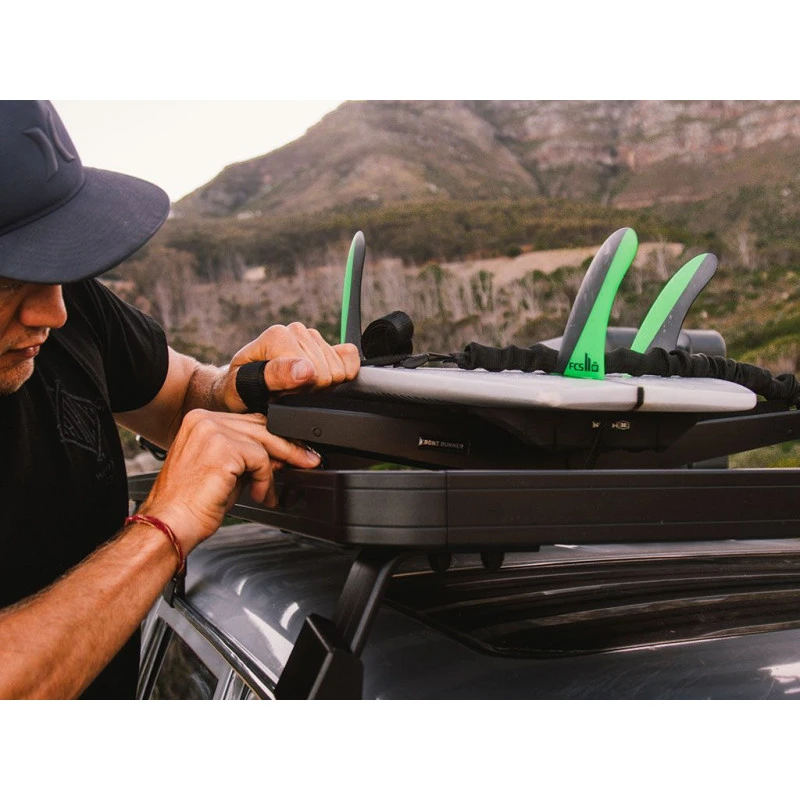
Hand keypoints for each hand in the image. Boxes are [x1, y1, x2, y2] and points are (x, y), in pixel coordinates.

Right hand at [138, 409, 319, 551]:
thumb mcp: (226, 471)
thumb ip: (248, 457)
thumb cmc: (191, 503)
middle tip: (308, 461)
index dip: (274, 438)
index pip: (249, 421)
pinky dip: (266, 481)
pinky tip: (260, 497)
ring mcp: (212, 431)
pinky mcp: (223, 448)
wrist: (170, 523)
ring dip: (276, 468)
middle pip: (261, 426)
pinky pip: (260, 460)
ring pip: (264, 442)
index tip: (293, 452)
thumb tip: (280, 456)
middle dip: (288, 447)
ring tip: (272, 491)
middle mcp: (203, 420)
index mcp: (199, 420)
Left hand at [223, 322, 359, 411]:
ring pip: (338, 369)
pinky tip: (318, 379)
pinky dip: (344, 371)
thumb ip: (275, 376)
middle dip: (310, 389)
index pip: (314, 371)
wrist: (241, 385)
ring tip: (296, 387)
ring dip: (320, 385)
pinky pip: (349, 356)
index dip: (300, 390)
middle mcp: (296, 331)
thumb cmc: (241, 388)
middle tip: (287, 393)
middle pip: (328, 372)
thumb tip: (306, 369)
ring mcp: (311, 336)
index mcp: (277, 335)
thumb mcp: (246, 386)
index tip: (280, 394)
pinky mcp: (326, 344)